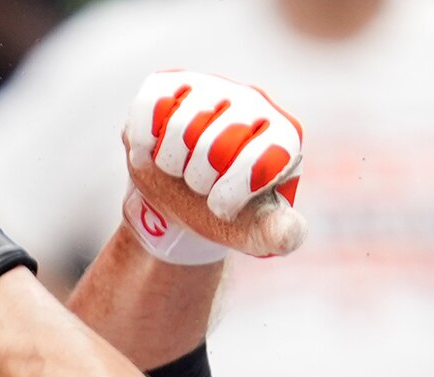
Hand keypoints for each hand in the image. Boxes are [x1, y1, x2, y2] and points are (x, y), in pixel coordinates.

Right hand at [123, 71, 306, 260]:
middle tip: (197, 186)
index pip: (261, 160)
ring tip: (178, 170)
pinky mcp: (170, 84)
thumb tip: (288, 235)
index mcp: (282, 137)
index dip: (230, 192)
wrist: (183, 198)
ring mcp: (211, 88)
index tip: (220, 207)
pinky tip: (151, 154)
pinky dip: (144, 141)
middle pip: (218, 144)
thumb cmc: (225, 213)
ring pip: (183, 125)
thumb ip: (278, 235)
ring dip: (171, 163)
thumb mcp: (253, 232)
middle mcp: (252, 102)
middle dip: (199, 180)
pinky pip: (152, 105)